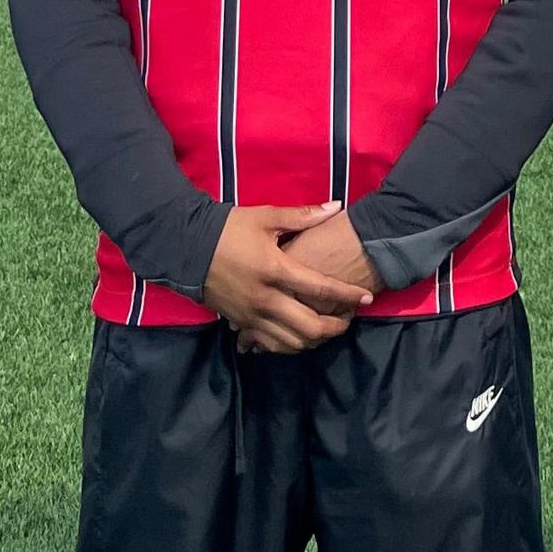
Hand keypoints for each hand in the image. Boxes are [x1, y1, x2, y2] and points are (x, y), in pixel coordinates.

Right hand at [203, 204, 375, 353]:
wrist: (185, 247)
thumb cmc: (228, 229)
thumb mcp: (266, 217)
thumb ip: (303, 216)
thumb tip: (336, 207)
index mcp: (275, 269)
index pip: (320, 288)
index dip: (347, 295)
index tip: (366, 298)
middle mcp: (265, 298)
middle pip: (310, 326)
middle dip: (336, 326)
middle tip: (349, 318)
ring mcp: (251, 315)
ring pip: (292, 342)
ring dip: (316, 339)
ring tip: (329, 328)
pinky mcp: (240, 323)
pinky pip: (270, 344)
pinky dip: (290, 344)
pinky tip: (300, 336)